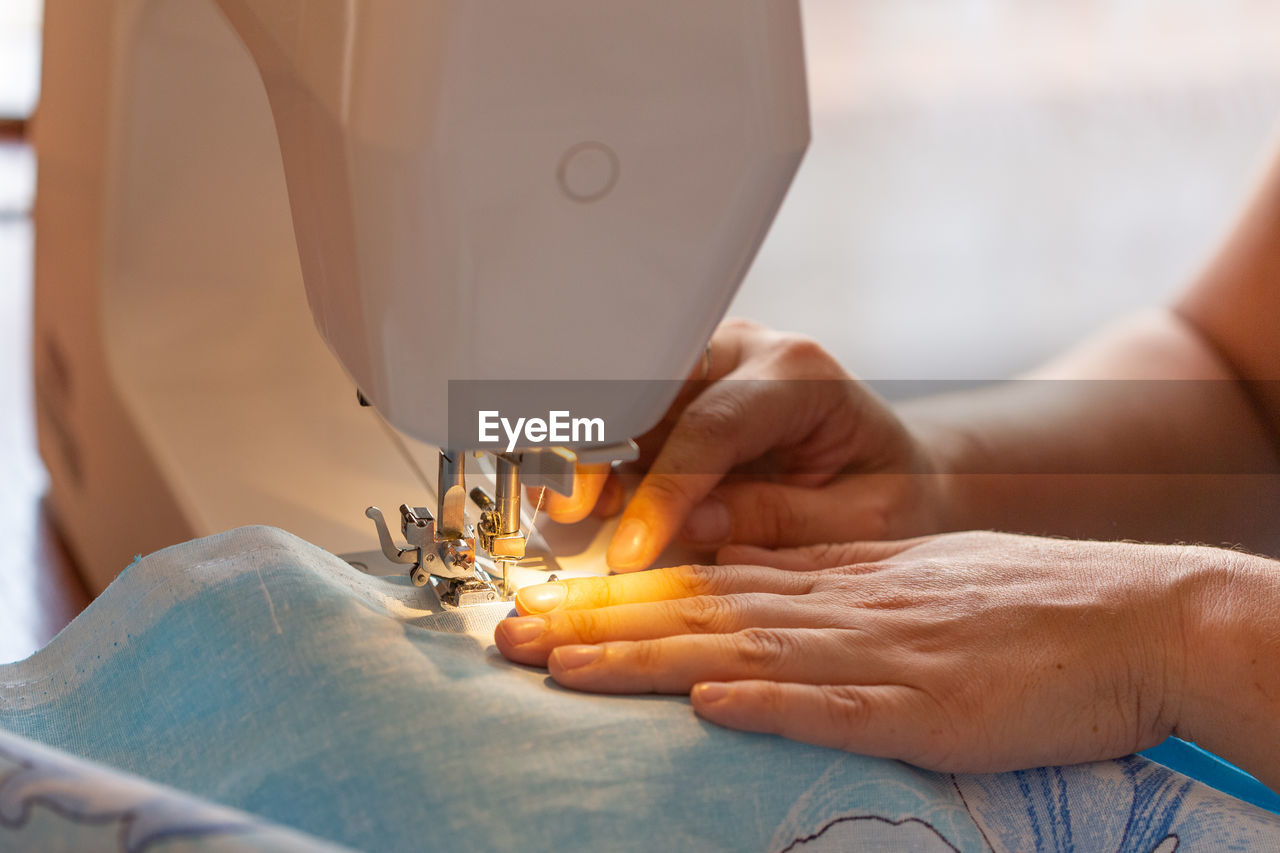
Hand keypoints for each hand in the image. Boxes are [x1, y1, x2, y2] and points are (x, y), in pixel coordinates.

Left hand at [496, 532, 1209, 773]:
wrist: (1132, 614)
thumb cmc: (1019, 604)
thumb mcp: (903, 579)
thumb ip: (817, 582)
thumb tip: (734, 584)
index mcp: (834, 581)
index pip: (703, 584)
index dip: (616, 596)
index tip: (544, 606)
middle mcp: (840, 610)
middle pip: (699, 612)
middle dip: (598, 626)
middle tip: (512, 636)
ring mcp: (882, 655)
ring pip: (744, 650)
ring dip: (647, 660)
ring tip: (564, 666)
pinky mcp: (931, 705)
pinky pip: (844, 705)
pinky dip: (775, 702)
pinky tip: (711, 701)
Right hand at [535, 319, 948, 571]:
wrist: (894, 468)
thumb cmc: (886, 493)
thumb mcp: (856, 521)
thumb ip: (777, 520)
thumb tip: (689, 527)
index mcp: (800, 375)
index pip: (714, 426)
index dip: (664, 489)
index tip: (630, 549)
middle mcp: (747, 351)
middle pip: (653, 388)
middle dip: (604, 447)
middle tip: (573, 510)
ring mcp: (707, 360)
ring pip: (628, 394)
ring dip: (592, 451)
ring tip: (572, 508)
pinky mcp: (680, 385)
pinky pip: (629, 414)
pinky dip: (601, 454)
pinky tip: (585, 494)